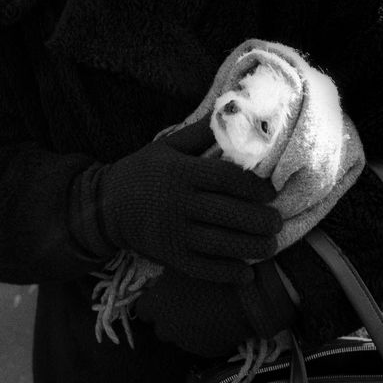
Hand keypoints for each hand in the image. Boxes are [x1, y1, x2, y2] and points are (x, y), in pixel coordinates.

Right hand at [99, 117, 281, 282]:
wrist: (105, 206)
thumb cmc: (144, 171)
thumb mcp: (167, 145)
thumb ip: (201, 132)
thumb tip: (234, 110)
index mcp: (180, 173)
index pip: (225, 179)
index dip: (253, 186)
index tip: (270, 192)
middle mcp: (178, 203)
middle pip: (228, 213)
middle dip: (260, 220)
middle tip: (277, 221)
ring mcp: (173, 233)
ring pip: (220, 243)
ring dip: (252, 248)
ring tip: (271, 246)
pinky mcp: (169, 256)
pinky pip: (203, 268)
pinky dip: (227, 273)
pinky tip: (246, 272)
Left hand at [136, 268, 254, 357]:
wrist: (249, 295)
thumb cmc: (214, 273)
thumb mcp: (185, 266)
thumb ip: (168, 280)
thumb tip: (164, 284)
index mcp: (157, 305)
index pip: (142, 310)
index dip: (153, 303)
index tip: (163, 296)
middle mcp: (167, 328)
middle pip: (161, 327)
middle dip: (170, 318)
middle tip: (186, 303)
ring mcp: (187, 343)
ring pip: (181, 337)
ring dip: (188, 327)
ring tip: (206, 310)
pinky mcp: (207, 352)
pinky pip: (201, 343)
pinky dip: (206, 334)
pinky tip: (219, 319)